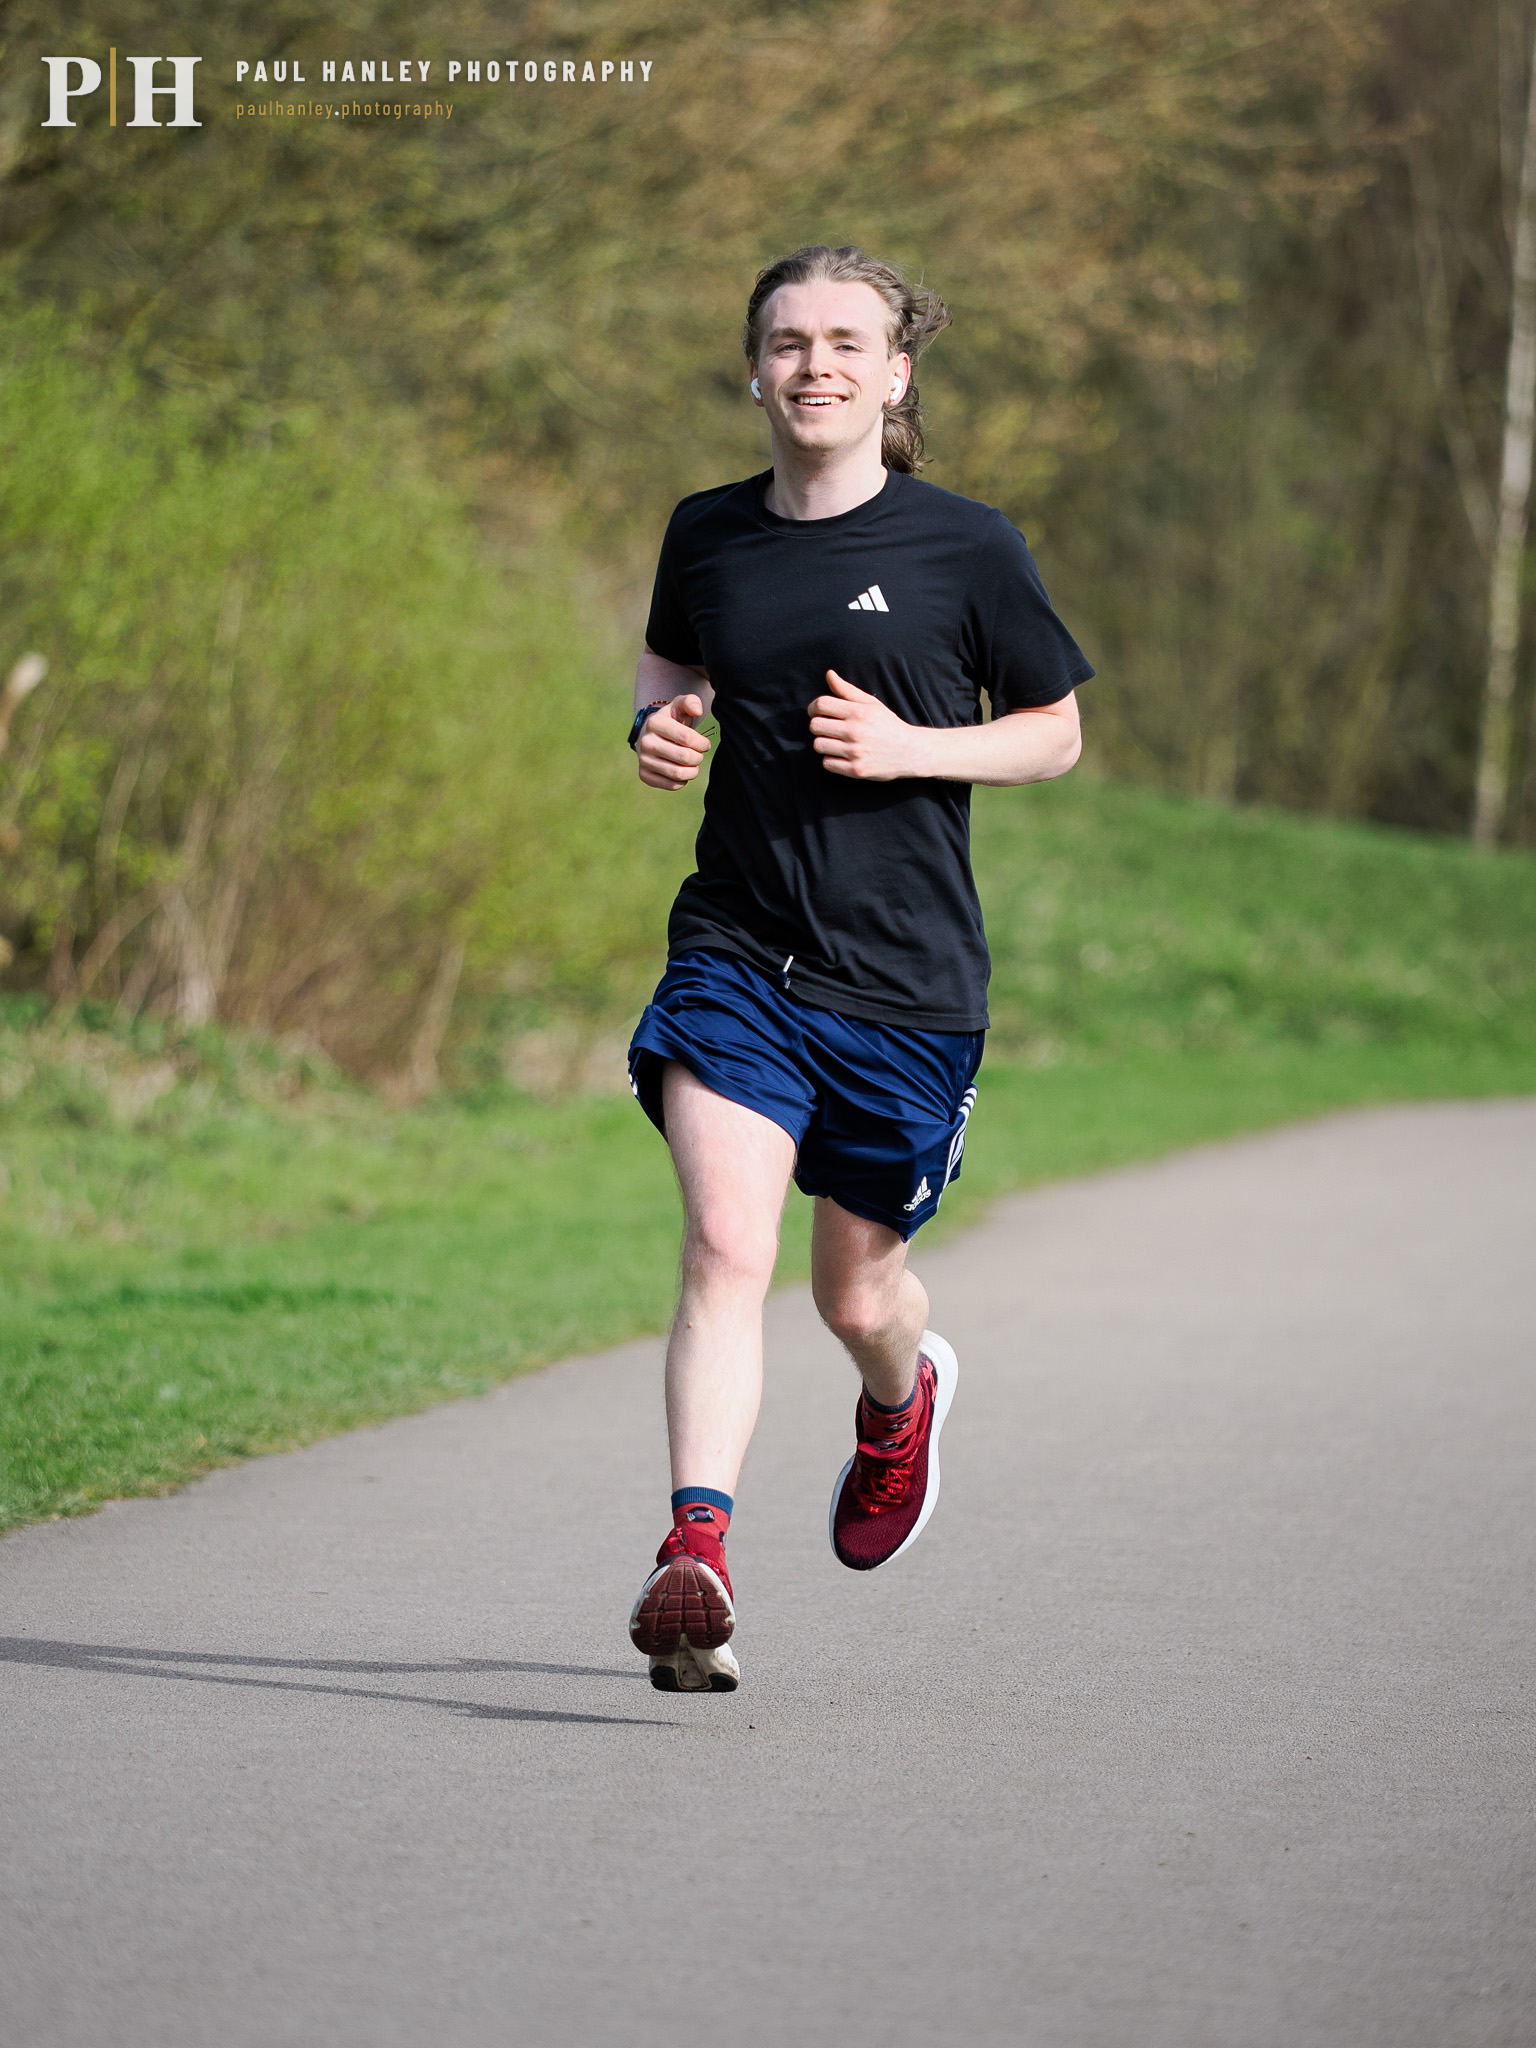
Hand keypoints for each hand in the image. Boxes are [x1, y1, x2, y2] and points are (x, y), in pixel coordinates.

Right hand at [637, 693, 710, 789]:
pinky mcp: (644, 775)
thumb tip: (697, 711)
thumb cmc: (673, 720)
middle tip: (699, 754)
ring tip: (693, 764)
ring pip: (678, 773)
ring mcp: (643, 759)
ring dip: (693, 771)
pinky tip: (682, 771)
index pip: (687, 737)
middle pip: (684, 757)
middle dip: (698, 757)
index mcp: (654, 722)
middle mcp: (645, 742)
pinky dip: (682, 781)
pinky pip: (671, 785)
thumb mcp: (680, 706)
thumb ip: (691, 702)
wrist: (655, 735)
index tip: (705, 744)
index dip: (702, 743)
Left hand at [808, 670, 924, 779]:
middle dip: (818, 725)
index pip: (821, 705)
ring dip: (823, 743)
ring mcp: (855, 752)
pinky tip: (842, 755)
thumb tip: (829, 674)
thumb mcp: (871, 704)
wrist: (911, 751)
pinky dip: (831, 759)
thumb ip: (847, 690)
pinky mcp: (856, 769)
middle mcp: (855, 731)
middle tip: (828, 728)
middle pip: (815, 726)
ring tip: (835, 742)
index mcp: (859, 712)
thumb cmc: (888, 725)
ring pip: (818, 745)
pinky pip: (827, 763)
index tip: (816, 712)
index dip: (813, 708)